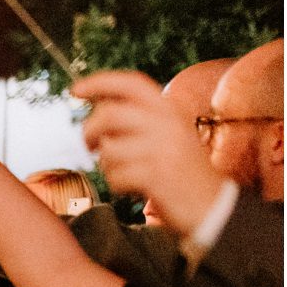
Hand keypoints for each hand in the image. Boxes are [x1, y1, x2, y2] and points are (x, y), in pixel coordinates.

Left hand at [73, 69, 220, 226]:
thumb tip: (97, 110)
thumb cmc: (179, 170)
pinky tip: (134, 188)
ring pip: (108, 150)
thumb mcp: (166, 134)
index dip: (100, 83)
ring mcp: (163, 147)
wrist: (211, 204)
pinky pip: (115, 177)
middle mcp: (168, 122)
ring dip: (107, 167)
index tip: (75, 90)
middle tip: (89, 147)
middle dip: (88, 132)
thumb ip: (138, 119)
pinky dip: (117, 186)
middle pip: (108, 114)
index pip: (131, 84)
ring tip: (126, 174)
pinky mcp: (157, 174)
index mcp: (170, 108)